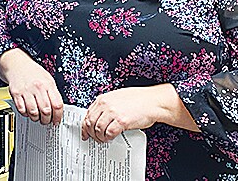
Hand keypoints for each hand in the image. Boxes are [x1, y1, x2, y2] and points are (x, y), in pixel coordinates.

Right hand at [0, 48, 63, 125]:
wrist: (17, 64)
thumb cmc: (33, 73)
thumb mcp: (48, 79)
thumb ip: (53, 94)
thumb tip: (58, 110)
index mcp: (48, 84)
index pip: (57, 104)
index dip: (58, 116)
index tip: (57, 121)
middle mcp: (37, 87)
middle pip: (46, 110)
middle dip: (47, 120)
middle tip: (46, 121)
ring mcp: (26, 90)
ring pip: (33, 112)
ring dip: (36, 118)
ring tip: (37, 117)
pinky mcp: (16, 93)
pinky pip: (22, 110)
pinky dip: (26, 114)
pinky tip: (28, 111)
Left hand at [82, 84, 198, 142]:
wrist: (153, 101)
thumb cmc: (138, 99)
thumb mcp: (117, 97)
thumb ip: (107, 106)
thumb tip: (99, 117)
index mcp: (103, 99)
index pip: (88, 114)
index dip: (85, 126)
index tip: (85, 132)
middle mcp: (106, 105)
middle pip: (90, 122)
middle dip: (90, 133)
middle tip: (94, 139)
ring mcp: (113, 112)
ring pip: (98, 129)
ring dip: (100, 137)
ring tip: (104, 140)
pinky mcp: (122, 121)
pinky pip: (109, 133)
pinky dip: (108, 138)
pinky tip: (111, 138)